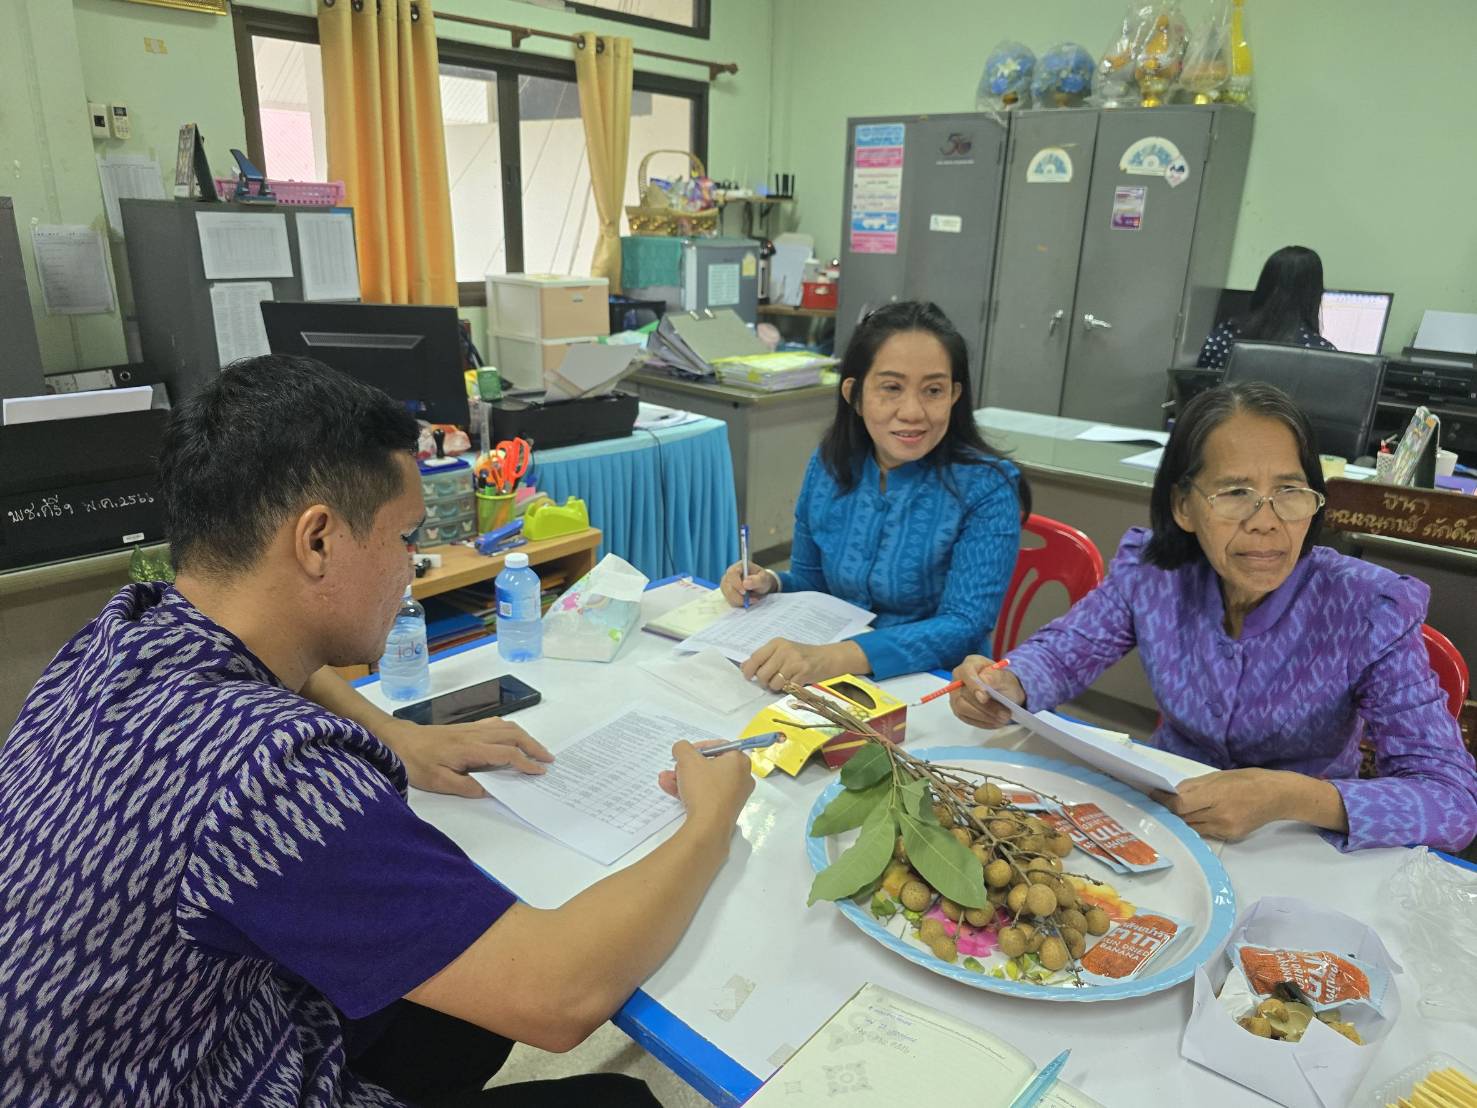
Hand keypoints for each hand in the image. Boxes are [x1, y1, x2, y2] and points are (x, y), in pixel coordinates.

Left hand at [379, 717, 553, 797]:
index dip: (525, 763)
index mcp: (470, 749)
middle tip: (548, 759)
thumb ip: (465, 786)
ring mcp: (472, 728)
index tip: (539, 772)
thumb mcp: (437, 782)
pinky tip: (513, 738)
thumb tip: (490, 790)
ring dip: (526, 737)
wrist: (398, 739)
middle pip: (513, 734)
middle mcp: (475, 734)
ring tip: (536, 750)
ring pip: (507, 726)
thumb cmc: (415, 762)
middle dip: (534, 746)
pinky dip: (512, 730)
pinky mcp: (467, 727)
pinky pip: (497, 724)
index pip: (506, 753)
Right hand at [658, 740, 754, 829]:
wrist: (708, 826)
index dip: (699, 747)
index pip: (719, 746)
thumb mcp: (688, 759)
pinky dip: (690, 792)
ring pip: (705, 782)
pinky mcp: (725, 810)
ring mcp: (734, 796)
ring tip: (666, 780)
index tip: (685, 753)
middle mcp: (742, 778)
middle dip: (687, 766)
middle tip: (676, 768)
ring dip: (684, 779)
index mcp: (739, 761)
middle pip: (710, 765)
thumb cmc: (704, 788)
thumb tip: (681, 748)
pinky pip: (706, 796)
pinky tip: (671, 790)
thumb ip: (682, 748)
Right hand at [720, 560, 776, 607]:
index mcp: (738, 567)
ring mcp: (727, 585)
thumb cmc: (762, 579)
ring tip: (753, 599)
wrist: (761, 585)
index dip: (736, 583)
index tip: (744, 592)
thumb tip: (745, 583)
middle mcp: (729, 575)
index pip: (732, 574)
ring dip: (741, 601)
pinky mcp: (728, 593)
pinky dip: (740, 603)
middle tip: (752, 600)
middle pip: (727, 587)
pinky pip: (731, 601)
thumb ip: (756, 580)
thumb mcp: (764, 579)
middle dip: (739, 596)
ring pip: (729, 596)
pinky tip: (748, 601)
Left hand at [741, 638, 851, 691]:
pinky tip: (793, 682)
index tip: (748, 677)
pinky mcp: (803, 673)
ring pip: (773, 683)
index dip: (748, 670)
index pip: (755, 658)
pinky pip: (786, 687)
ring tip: (783, 681)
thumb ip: (764, 658)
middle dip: (764, 681)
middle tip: (770, 680)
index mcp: (777, 643)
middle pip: (762, 674)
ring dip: (776, 687)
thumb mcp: (782, 651)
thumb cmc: (802, 655)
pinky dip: (787, 689)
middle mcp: (784, 650)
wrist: (827, 657)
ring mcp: (794, 662)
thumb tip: (744, 667)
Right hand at [948, 654, 1025, 729]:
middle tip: (1005, 715)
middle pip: (963, 695)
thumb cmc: (1003, 681)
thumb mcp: (1005, 677)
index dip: (973, 686)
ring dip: (984, 717)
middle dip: (985, 707)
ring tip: (1002, 720)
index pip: (966, 674)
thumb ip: (994, 677)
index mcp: (970, 664)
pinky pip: (966, 718)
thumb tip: (983, 681)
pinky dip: (982, 723)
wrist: (1004, 692)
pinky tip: (995, 722)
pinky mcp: (958, 709)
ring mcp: (956, 695)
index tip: (984, 698)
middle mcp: (959, 679)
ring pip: (962, 708)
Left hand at [1151, 768, 1296, 840]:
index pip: (1180, 804)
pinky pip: (1206, 832)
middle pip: (1184, 818)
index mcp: (1216, 795)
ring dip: (1181, 821)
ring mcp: (1225, 828)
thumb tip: (1170, 793)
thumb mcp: (1217, 776)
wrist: (1277, 796)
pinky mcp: (1230, 836)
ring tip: (1171, 813)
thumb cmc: (1246, 780)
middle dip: (1170, 811)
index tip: (1152, 796)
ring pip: (1192, 827)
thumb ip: (1192, 786)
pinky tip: (1193, 818)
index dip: (1164, 802)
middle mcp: (1220, 815)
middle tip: (1156, 805)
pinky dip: (1197, 825)